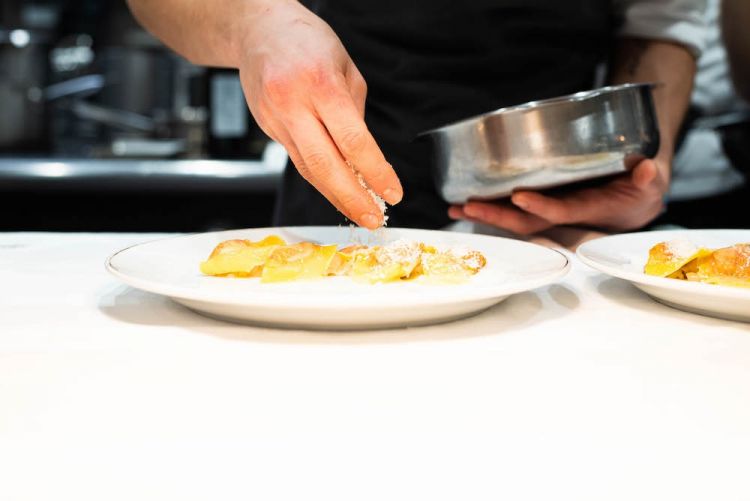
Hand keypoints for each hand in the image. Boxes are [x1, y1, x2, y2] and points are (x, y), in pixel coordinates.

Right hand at [238, 0, 401, 228]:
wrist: (256, 30)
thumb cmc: (306, 41)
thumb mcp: (345, 67)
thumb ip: (355, 111)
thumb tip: (365, 155)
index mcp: (320, 84)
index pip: (353, 141)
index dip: (375, 173)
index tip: (392, 193)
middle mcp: (293, 104)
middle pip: (325, 166)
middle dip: (352, 199)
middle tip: (373, 219)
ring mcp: (275, 119)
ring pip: (308, 170)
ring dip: (336, 197)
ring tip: (359, 213)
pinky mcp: (267, 129)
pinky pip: (298, 160)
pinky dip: (320, 179)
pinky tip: (337, 191)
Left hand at [448, 158, 668, 234]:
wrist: (634, 197)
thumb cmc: (641, 187)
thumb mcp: (649, 182)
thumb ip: (648, 177)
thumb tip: (648, 170)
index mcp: (589, 208)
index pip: (561, 211)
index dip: (541, 206)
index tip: (519, 196)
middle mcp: (564, 213)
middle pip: (526, 220)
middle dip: (496, 214)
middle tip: (466, 206)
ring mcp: (550, 210)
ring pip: (514, 217)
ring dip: (485, 213)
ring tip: (454, 207)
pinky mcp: (542, 202)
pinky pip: (513, 209)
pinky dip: (490, 206)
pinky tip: (464, 201)